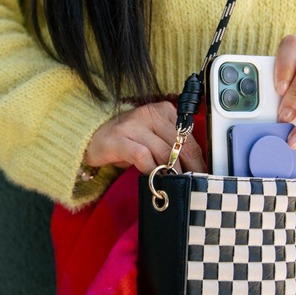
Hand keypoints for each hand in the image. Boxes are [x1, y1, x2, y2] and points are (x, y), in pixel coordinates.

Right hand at [84, 101, 205, 173]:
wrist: (93, 137)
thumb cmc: (127, 139)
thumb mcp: (153, 136)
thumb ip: (171, 144)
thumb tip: (195, 166)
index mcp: (163, 110)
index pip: (188, 136)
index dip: (198, 158)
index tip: (202, 174)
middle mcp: (149, 114)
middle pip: (179, 144)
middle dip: (189, 168)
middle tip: (192, 184)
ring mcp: (132, 125)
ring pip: (163, 151)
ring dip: (171, 172)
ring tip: (174, 183)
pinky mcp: (118, 139)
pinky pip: (142, 156)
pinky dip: (150, 169)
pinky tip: (152, 177)